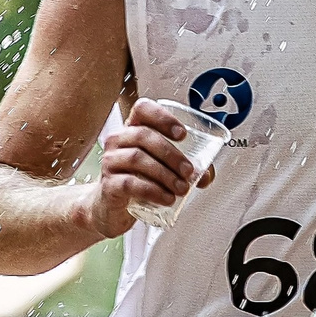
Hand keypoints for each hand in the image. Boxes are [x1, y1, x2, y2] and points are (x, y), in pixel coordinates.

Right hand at [80, 99, 214, 237]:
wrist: (113, 208)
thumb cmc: (139, 180)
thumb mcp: (161, 168)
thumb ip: (186, 167)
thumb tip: (207, 174)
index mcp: (133, 129)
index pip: (143, 109)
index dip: (162, 117)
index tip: (182, 134)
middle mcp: (118, 140)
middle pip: (143, 135)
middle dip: (171, 153)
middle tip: (189, 171)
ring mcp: (110, 162)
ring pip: (137, 159)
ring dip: (165, 174)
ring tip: (181, 188)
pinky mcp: (108, 185)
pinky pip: (129, 183)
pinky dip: (152, 191)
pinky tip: (166, 198)